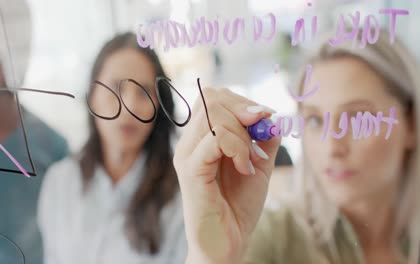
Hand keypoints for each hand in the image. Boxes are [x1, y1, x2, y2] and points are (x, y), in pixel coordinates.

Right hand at [174, 88, 280, 262]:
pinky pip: (214, 139)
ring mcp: (187, 155)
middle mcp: (190, 142)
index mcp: (202, 137)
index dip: (242, 100)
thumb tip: (270, 115)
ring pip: (213, 116)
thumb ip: (264, 138)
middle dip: (244, 110)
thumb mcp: (259, 164)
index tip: (264, 119)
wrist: (228, 242)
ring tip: (250, 160)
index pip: (214, 96)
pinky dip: (237, 148)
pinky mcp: (190, 171)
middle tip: (258, 136)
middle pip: (211, 97)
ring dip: (242, 134)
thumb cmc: (238, 205)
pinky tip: (245, 168)